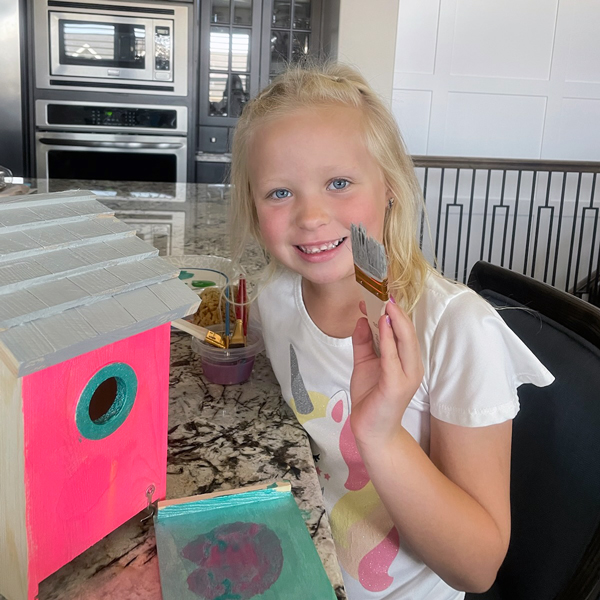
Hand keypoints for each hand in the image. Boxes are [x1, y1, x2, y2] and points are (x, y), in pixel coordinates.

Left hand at [349, 299, 423, 449]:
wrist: (371, 430)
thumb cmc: (371, 397)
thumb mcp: (364, 363)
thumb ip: (364, 342)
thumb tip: (362, 319)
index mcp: (407, 360)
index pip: (404, 332)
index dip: (396, 312)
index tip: (384, 292)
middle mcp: (412, 366)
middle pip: (408, 334)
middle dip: (398, 312)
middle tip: (388, 291)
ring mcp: (406, 376)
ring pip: (405, 343)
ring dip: (396, 322)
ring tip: (387, 303)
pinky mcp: (396, 385)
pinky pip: (392, 358)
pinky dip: (388, 340)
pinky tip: (382, 325)